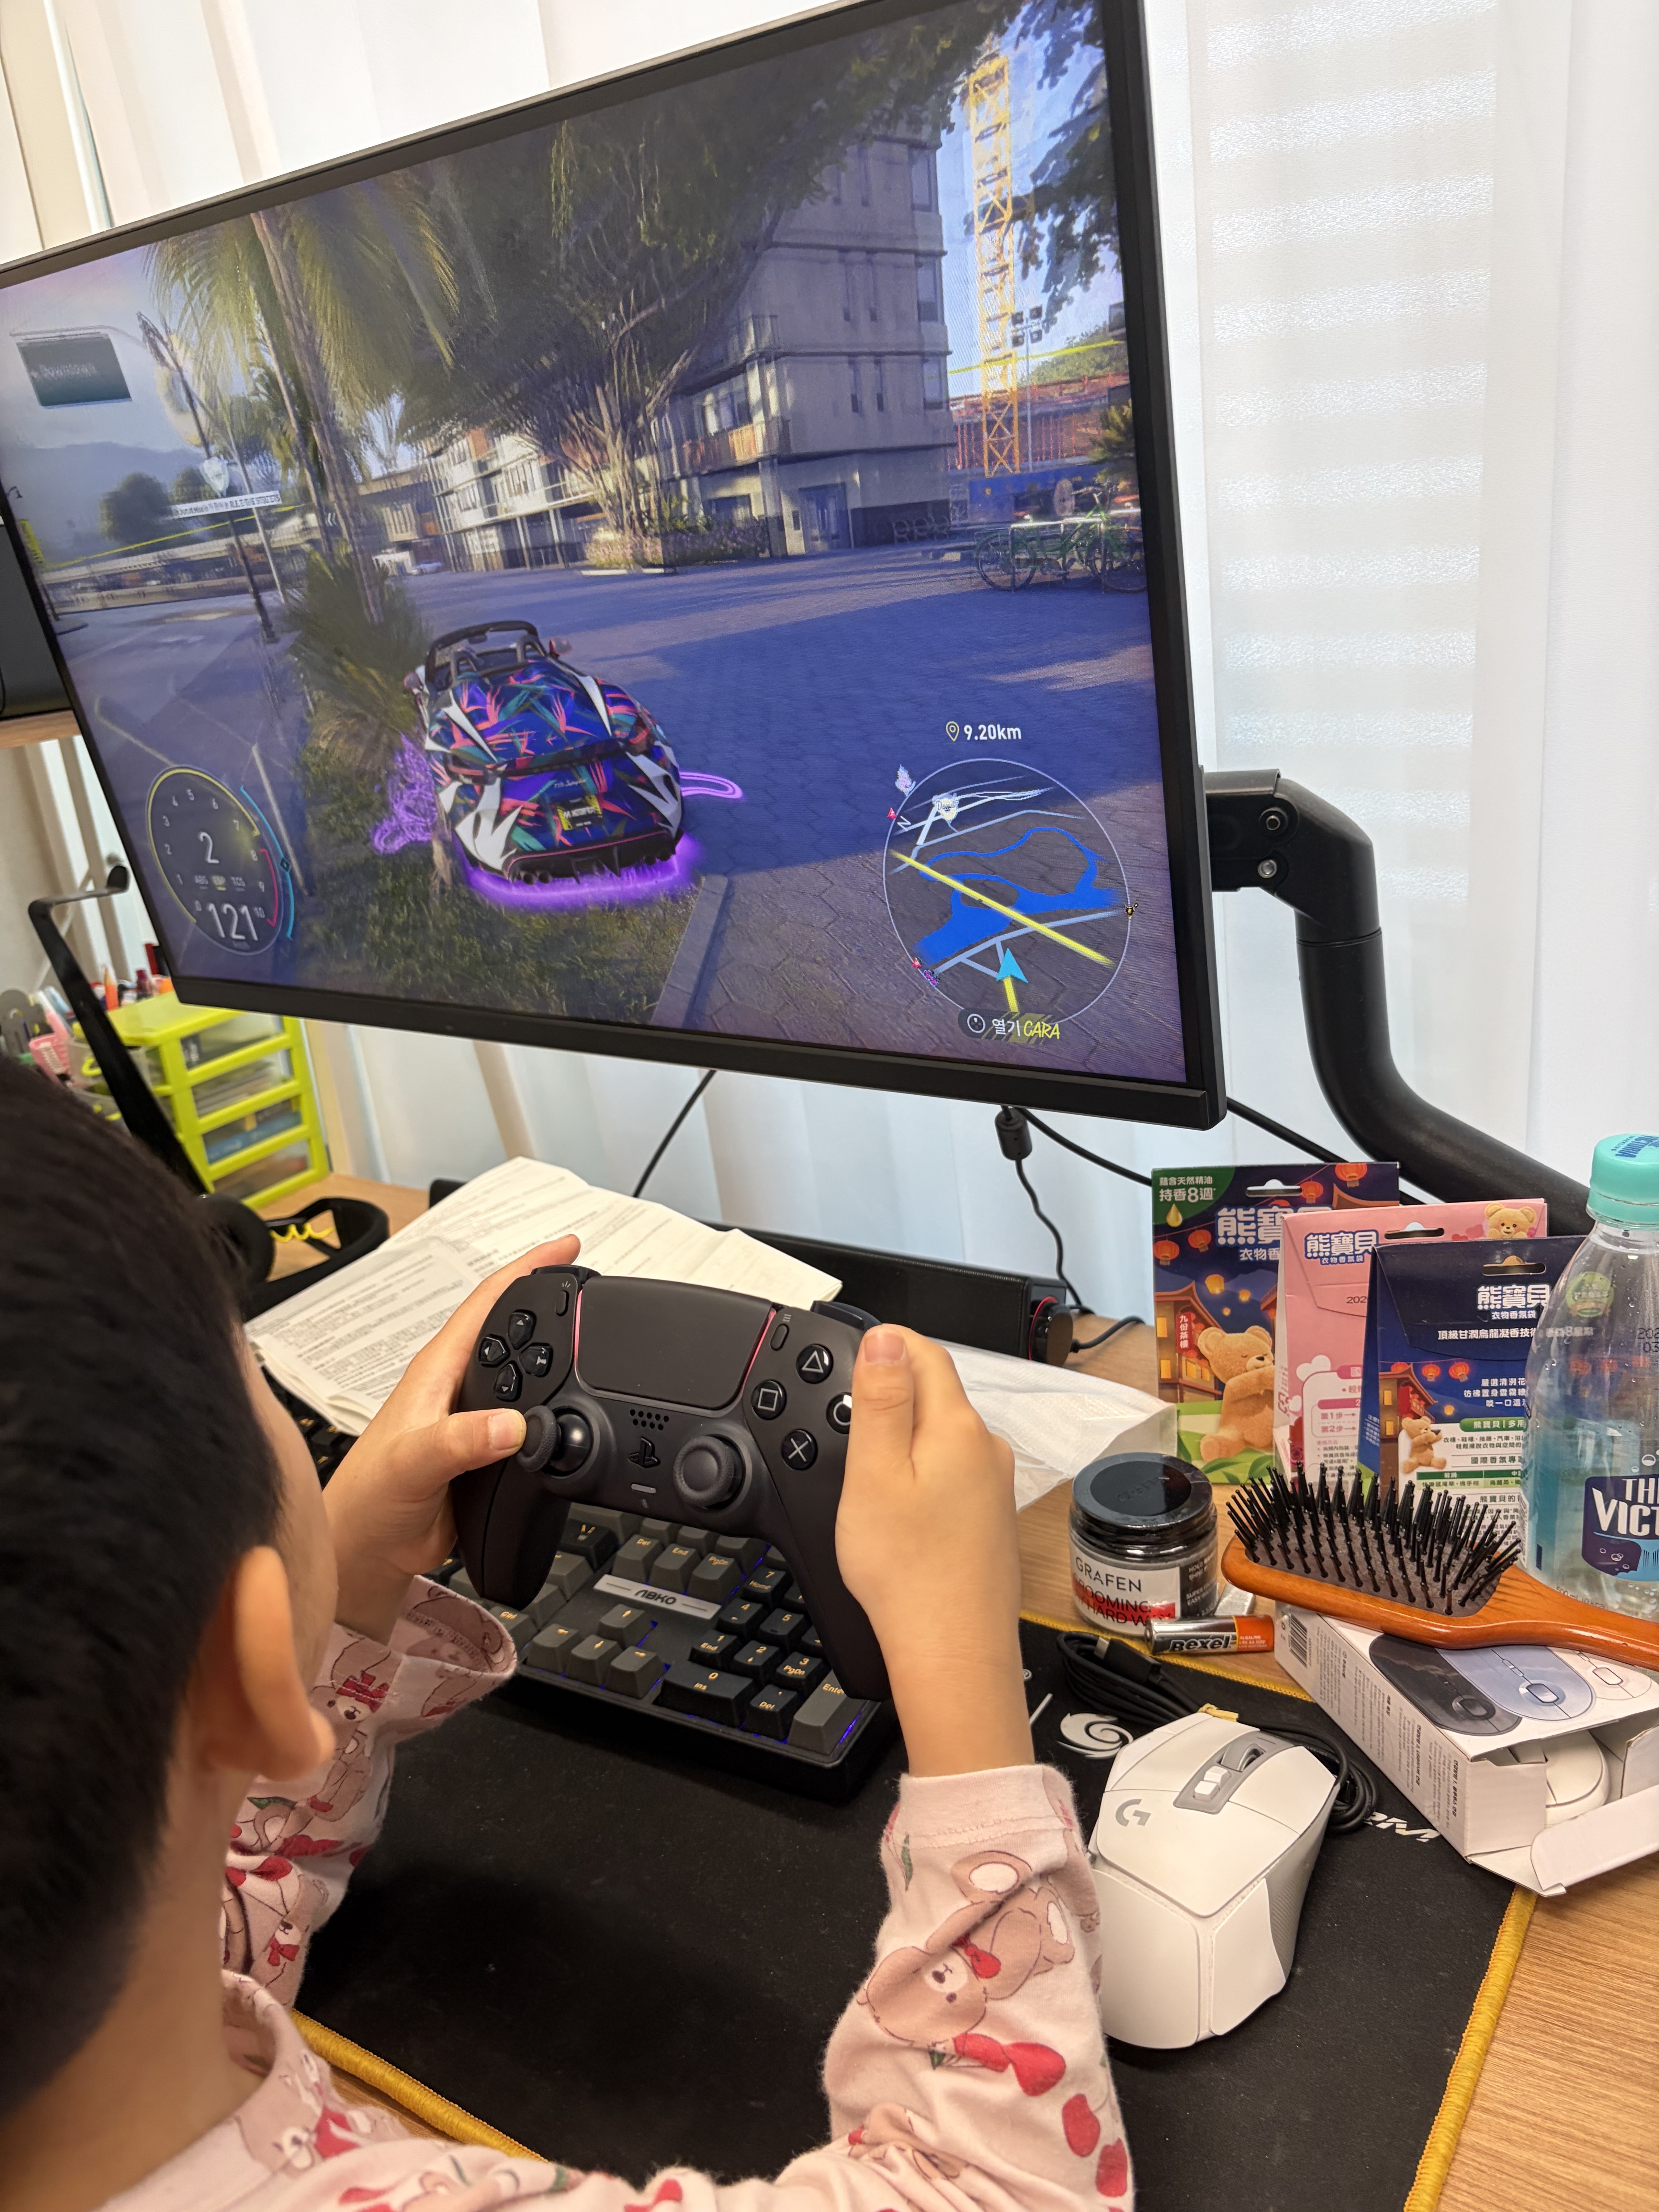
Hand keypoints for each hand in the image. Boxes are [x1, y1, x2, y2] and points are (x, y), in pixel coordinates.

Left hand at [324, 1237, 578, 1639]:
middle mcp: (455, 1386)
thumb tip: (513, 1424)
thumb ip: (460, 1441)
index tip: (565, 1247)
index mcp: (438, 1370)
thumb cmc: (369, 1500)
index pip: (488, 1302)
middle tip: (590, 1282)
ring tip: (591, 1334)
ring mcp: (469, 1418)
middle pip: (510, 1329)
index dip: (528, 1269)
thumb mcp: (413, 1463)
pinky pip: (527, 1418)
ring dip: (553, 1353)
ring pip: (520, 1373)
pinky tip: (571, 1408)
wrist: (366, 1553)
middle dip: (549, 1299)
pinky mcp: (482, 1451)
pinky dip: (553, 1407)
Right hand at [836, 1326, 1030, 1776]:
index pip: (925, 1353)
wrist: (953, 1654)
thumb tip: (885, 1337)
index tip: (851, 1352)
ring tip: (867, 1470)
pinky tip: (900, 1510)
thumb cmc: (908, 1573)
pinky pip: (954, 1475)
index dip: (885, 1343)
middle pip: (937, 1394)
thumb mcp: (874, 1473)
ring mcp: (995, 1486)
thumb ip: (880, 1399)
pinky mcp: (991, 1520)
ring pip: (944, 1437)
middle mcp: (987, 1449)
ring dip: (908, 1438)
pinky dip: (924, 1476)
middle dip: (893, 1394)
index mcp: (959, 1428)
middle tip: (846, 1420)